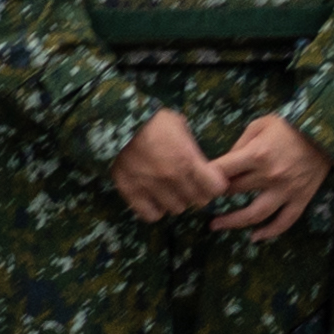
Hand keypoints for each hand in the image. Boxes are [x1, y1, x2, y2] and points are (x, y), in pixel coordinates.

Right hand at [111, 111, 229, 224]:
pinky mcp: (131, 192)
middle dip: (197, 192)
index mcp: (187, 159)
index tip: (209, 178)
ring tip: (170, 189)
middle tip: (189, 183)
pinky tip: (154, 198)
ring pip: (177, 209)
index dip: (214, 183)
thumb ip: (192, 149)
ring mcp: (151, 187)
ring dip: (177, 200)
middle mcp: (172, 178)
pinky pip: (151, 215)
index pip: (215, 188)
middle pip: (198, 201)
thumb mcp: (180, 125)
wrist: (117, 120)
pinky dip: (155, 209)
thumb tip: (202, 165)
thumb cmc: (152, 119)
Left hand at [202, 113, 330, 237]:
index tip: (196, 183)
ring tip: (216, 225)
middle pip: (234, 192)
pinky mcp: (300, 199)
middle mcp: (269, 176)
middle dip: (214, 197)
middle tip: (200, 202)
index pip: (221, 171)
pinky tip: (255, 238)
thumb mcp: (260, 124)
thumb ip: (239, 144)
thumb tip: (224, 164)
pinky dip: (269, 233)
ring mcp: (286, 191)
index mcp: (256, 154)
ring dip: (233, 222)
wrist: (326, 133)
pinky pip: (284, 222)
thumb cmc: (290, 126)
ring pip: (255, 214)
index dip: (204, 178)